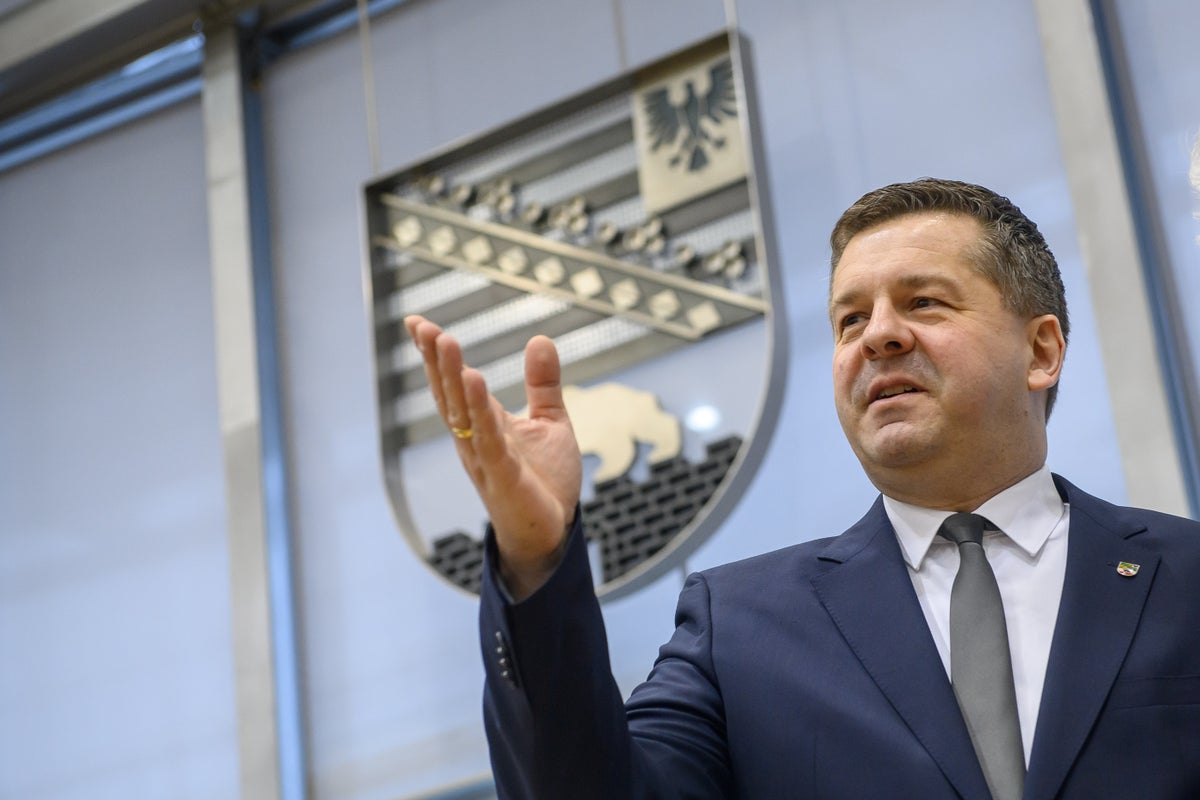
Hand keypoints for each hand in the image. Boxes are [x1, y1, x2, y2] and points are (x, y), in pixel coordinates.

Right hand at [404, 315, 581, 599]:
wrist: (551, 531)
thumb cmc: (544, 480)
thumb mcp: (548, 421)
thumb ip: (543, 383)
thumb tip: (540, 339)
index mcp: (483, 422)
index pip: (454, 383)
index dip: (436, 354)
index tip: (416, 323)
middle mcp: (475, 438)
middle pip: (450, 393)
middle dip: (437, 360)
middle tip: (422, 326)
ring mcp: (485, 457)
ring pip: (462, 412)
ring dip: (452, 377)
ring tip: (445, 341)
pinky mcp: (504, 476)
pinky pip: (489, 440)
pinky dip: (479, 412)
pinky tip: (475, 382)